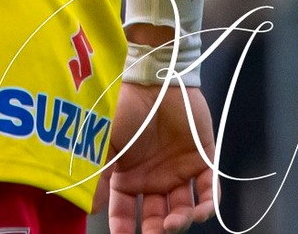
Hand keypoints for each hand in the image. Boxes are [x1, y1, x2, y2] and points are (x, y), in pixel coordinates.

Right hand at [103, 81, 215, 232]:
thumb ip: (97, 174)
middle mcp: (152, 177)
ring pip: (183, 208)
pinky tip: (200, 210)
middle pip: (157, 216)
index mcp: (127, 175)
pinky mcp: (202, 159)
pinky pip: (208, 189)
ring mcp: (178, 170)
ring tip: (175, 222)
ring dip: (181, 220)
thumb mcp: (103, 141)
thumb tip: (88, 207)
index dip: (125, 229)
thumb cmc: (124, 106)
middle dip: (157, 231)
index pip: (125, 213)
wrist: (154, 78)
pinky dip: (207, 204)